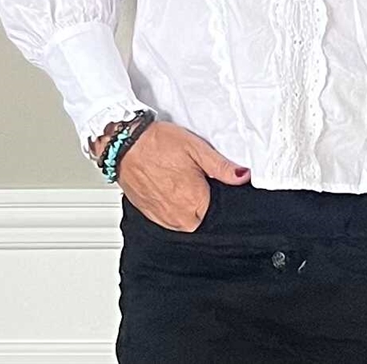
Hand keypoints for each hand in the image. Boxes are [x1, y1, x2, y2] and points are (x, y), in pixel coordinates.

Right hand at [114, 122, 250, 231]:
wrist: (124, 145)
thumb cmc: (157, 144)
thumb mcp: (197, 149)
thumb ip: (222, 167)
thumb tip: (243, 176)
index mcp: (194, 202)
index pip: (219, 213)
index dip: (219, 196)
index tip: (214, 184)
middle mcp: (178, 216)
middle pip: (203, 219)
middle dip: (204, 202)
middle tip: (197, 179)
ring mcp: (162, 218)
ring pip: (186, 221)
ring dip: (188, 206)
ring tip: (182, 181)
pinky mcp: (149, 215)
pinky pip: (169, 219)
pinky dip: (173, 207)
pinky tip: (171, 188)